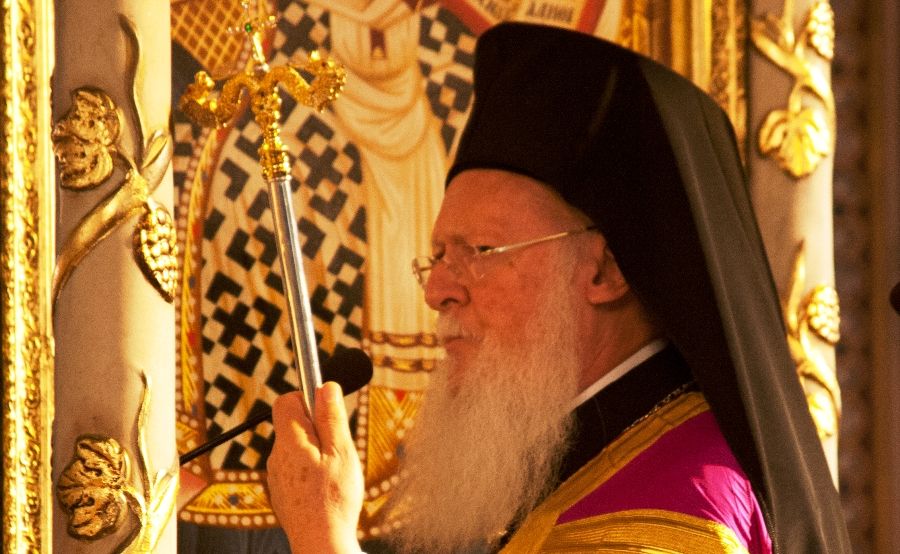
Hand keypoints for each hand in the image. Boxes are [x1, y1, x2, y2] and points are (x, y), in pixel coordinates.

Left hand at [267, 382, 363, 552]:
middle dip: (317, 428)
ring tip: (333, 473)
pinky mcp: (281, 491)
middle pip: (293, 424)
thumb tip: (325, 385)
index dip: (306, 398)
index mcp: (290, 442)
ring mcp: (277, 475)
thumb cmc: (334, 500)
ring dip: (315, 451)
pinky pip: (295, 468)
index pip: (285, 401)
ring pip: (296, 447)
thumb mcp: (342, 452)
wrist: (320, 543)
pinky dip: (310, 470)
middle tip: (338, 448)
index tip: (327, 411)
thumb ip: (332, 418)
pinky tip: (324, 487)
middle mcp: (276, 456)